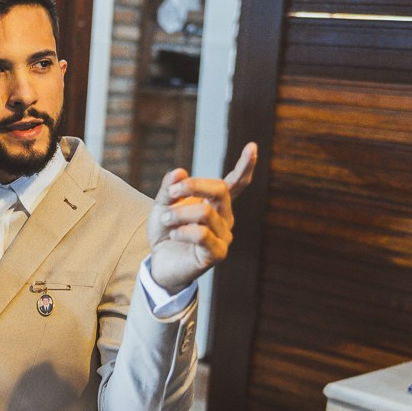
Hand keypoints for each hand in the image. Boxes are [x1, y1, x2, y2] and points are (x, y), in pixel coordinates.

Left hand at [146, 142, 256, 291]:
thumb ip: (170, 188)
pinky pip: (203, 234)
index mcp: (216, 204)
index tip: (252, 146)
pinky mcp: (217, 254)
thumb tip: (180, 171)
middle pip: (220, 189)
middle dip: (193, 186)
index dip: (245, 166)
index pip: (236, 183)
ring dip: (179, 213)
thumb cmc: (165, 233)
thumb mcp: (162, 205)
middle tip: (172, 193)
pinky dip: (183, 231)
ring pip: (205, 213)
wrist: (159, 264)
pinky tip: (174, 235)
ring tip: (166, 221)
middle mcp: (225, 218)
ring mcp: (224, 236)